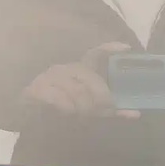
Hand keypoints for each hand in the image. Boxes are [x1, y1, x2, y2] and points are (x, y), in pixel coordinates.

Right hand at [21, 42, 139, 117]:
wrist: (28, 117)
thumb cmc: (61, 110)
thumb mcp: (88, 109)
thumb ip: (110, 110)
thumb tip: (136, 113)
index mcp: (78, 69)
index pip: (95, 53)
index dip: (110, 48)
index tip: (126, 48)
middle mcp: (64, 68)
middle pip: (90, 78)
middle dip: (101, 97)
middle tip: (104, 110)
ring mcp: (49, 77)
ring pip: (77, 91)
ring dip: (84, 107)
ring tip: (82, 116)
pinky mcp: (36, 89)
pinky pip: (59, 98)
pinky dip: (67, 108)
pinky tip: (67, 113)